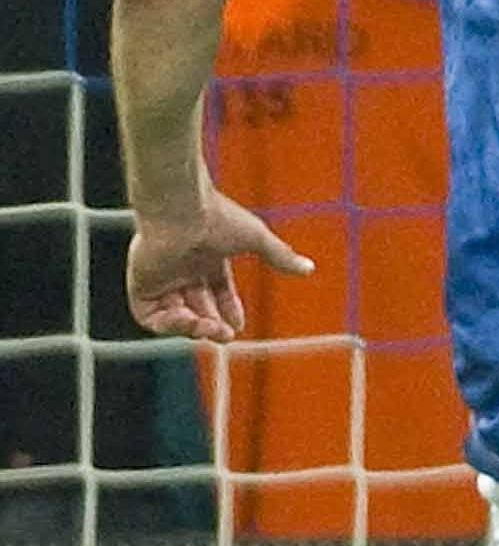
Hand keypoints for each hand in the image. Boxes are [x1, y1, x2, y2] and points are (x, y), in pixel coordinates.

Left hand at [127, 187, 309, 342]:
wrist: (181, 209)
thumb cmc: (217, 218)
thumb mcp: (256, 239)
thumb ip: (279, 256)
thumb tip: (309, 268)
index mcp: (207, 258)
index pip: (217, 292)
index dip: (228, 310)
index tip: (238, 327)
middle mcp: (183, 269)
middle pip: (198, 308)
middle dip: (212, 326)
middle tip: (225, 336)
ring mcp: (161, 277)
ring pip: (174, 316)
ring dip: (192, 329)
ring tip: (207, 328)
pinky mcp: (141, 284)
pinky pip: (149, 316)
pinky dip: (167, 325)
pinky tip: (186, 320)